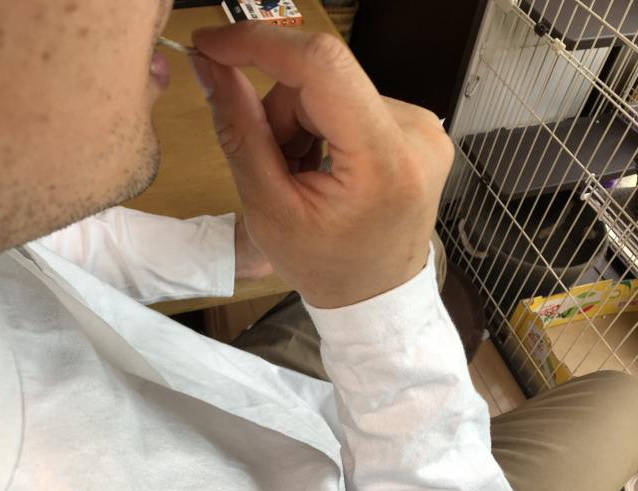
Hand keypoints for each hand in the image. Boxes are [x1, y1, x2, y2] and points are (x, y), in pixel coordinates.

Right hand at [191, 24, 453, 307]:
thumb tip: (212, 68)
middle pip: (322, 81)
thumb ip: (240, 132)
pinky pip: (354, 103)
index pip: (320, 65)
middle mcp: (417, 134)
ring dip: (302, 122)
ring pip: (334, 90)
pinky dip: (326, 127)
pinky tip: (326, 168)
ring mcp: (425, 129)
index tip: (212, 46)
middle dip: (280, 113)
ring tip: (303, 176)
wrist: (377, 298)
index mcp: (383, 161)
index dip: (259, 44)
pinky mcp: (420, 129)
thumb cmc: (326, 268)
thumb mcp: (268, 209)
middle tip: (274, 166)